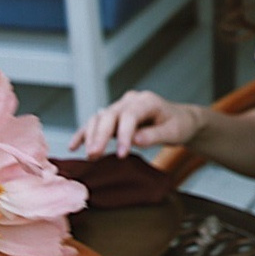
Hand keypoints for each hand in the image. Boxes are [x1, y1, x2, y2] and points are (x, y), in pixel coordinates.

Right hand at [69, 90, 203, 158]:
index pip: (130, 116)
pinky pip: (96, 123)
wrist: (180, 120)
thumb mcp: (174, 132)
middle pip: (110, 115)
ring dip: (91, 136)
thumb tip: (135, 140)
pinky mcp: (114, 116)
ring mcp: (120, 107)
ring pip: (99, 118)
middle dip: (100, 135)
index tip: (120, 154)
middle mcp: (130, 101)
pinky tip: (74, 146)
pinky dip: (85, 133)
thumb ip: (154, 135)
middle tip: (94, 155)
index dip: (123, 134)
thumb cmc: (179, 125)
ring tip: (88, 155)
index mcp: (147, 101)